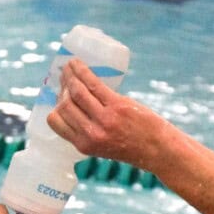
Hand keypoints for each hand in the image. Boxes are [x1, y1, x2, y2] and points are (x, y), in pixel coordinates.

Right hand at [46, 59, 177, 171]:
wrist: (157, 150)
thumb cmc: (131, 147)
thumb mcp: (102, 148)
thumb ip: (88, 133)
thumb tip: (75, 106)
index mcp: (83, 145)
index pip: (56, 122)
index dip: (55, 106)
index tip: (61, 96)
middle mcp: (90, 133)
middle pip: (64, 105)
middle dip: (63, 88)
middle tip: (65, 77)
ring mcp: (103, 119)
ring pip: (77, 92)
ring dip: (70, 75)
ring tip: (70, 66)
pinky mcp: (116, 106)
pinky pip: (93, 84)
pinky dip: (82, 71)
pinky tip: (77, 63)